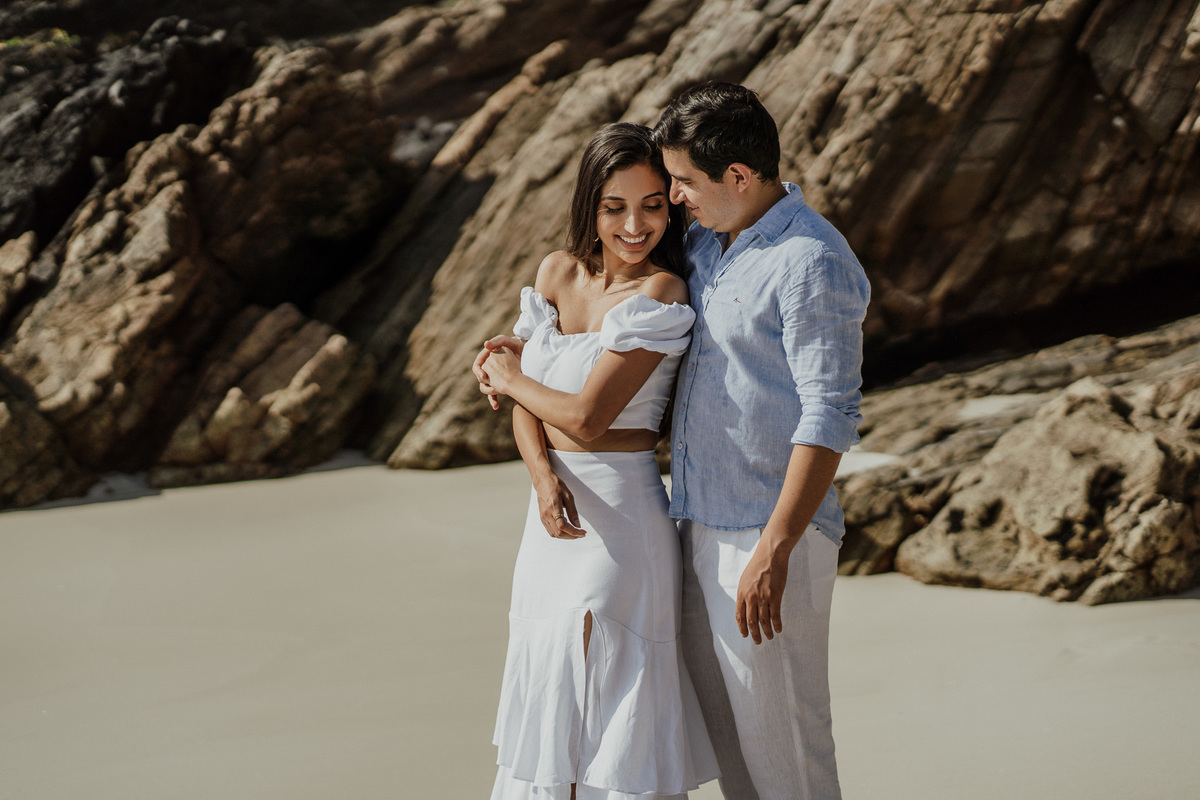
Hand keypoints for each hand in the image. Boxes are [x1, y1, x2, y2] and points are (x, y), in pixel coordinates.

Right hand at [473, 336, 523, 409]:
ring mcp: (495, 377)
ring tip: (497, 394)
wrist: (527, 352)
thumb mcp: (507, 341)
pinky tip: (496, 406)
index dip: (478, 371)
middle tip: (492, 387)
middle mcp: (489, 368)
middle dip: (485, 384)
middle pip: (481, 378)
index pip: (477, 365)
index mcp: (486, 358)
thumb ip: (497, 341)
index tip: (483, 375)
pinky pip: (494, 394)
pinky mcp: (501, 383)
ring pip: (486, 388)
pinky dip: (494, 400)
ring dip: (489, 394)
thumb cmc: (516, 344)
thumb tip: (485, 344)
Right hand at [535, 473, 584, 538]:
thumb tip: (578, 525)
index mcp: (553, 507)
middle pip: (559, 533)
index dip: (574, 532)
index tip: (583, 532)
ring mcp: (543, 517)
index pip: (563, 526)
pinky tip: (567, 531)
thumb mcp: (568, 496)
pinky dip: (560, 534)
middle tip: (581, 534)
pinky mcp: (542, 518)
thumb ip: (573, 512)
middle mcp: (546, 514)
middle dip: (572, 536)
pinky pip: (550, 531)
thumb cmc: (556, 486)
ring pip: (554, 534)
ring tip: (575, 533)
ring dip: (566, 536)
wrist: (543, 481)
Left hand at [735, 530, 793, 644]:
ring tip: (769, 637)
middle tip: (758, 641)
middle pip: (751, 622)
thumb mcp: (745, 579)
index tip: (745, 635)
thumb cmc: (758, 565)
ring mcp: (763, 598)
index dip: (742, 628)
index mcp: (742, 593)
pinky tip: (779, 629)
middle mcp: (750, 598)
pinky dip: (777, 625)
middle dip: (754, 634)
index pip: (739, 616)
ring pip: (763, 621)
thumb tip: (746, 606)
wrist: (770, 555)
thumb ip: (745, 593)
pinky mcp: (775, 596)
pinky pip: (775, 615)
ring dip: (766, 632)